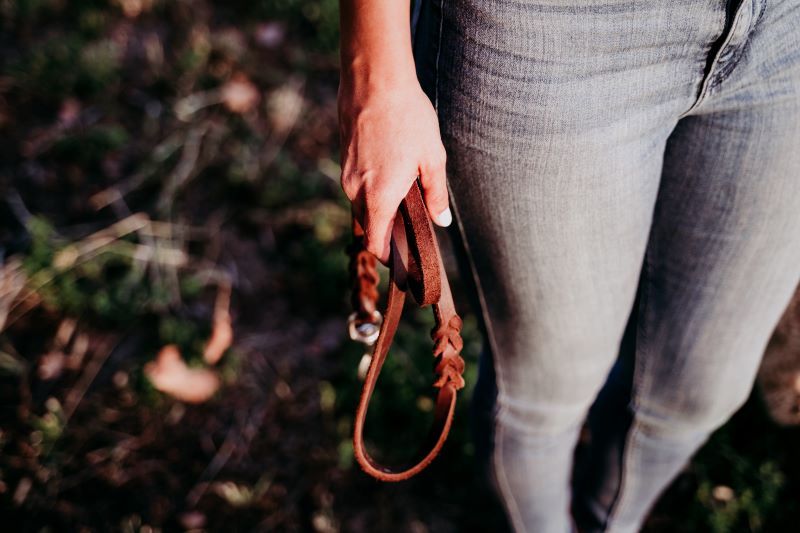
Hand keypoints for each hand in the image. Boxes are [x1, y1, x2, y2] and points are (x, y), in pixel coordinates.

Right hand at [338, 77, 450, 264]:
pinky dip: (372, 189)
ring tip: (405, 194)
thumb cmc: (407, 117)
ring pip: (361, 205)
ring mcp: (347, 174)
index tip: (404, 260)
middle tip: (412, 227)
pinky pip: (357, 186)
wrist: (373, 81)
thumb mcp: (432, 157)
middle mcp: (357, 191)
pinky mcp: (344, 159)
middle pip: (369, 226)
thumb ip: (436, 194)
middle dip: (387, 232)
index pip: (376, 244)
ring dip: (380, 208)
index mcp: (379, 197)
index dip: (389, 257)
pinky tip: (392, 171)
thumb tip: (441, 221)